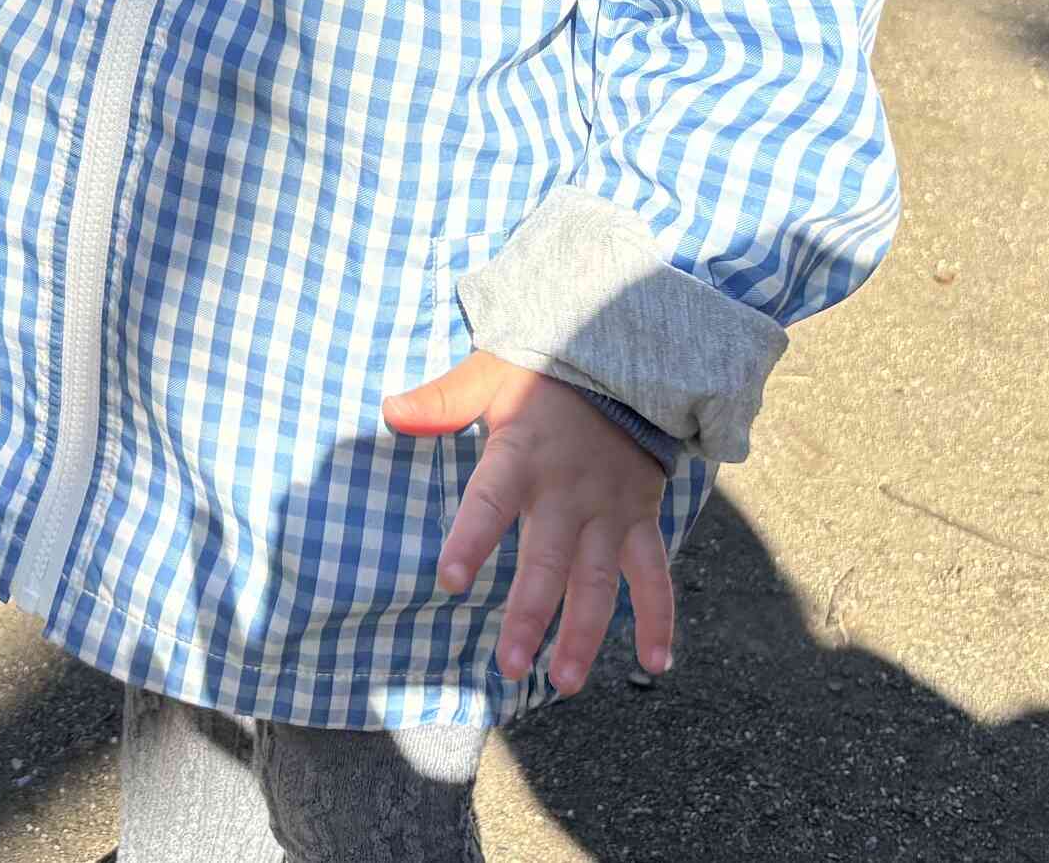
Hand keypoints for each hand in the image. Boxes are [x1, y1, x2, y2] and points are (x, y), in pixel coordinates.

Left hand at [384, 355, 674, 689]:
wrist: (625, 366)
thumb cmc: (544, 375)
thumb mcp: (491, 374)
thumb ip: (444, 399)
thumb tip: (389, 409)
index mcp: (523, 456)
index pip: (492, 501)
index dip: (472, 540)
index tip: (449, 580)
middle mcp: (568, 492)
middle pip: (548, 562)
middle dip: (529, 616)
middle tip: (507, 666)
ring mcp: (609, 511)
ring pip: (597, 581)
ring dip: (583, 633)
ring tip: (563, 682)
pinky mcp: (640, 520)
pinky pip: (654, 574)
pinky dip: (659, 618)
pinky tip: (655, 664)